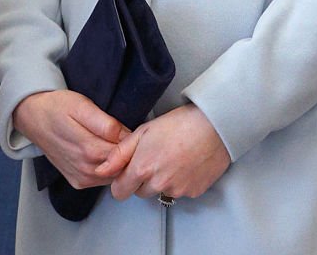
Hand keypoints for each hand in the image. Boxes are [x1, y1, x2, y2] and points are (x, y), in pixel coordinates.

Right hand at [13, 90, 130, 188]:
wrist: (33, 117)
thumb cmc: (57, 107)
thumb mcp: (82, 106)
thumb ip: (105, 124)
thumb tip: (126, 135)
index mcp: (88, 150)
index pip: (124, 154)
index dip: (133, 143)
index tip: (137, 131)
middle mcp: (84, 170)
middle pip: (120, 168)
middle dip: (128, 153)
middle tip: (130, 135)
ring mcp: (80, 179)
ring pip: (112, 176)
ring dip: (119, 162)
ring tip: (117, 141)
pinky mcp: (77, 181)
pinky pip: (101, 180)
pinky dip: (109, 169)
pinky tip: (107, 152)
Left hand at [95, 103, 230, 200]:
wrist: (215, 124)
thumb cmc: (180, 122)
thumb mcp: (144, 130)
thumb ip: (119, 153)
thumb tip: (101, 170)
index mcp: (142, 169)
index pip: (119, 192)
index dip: (122, 180)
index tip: (130, 168)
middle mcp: (158, 184)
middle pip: (140, 192)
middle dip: (143, 179)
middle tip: (155, 156)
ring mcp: (177, 190)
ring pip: (160, 192)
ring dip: (162, 180)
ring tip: (173, 156)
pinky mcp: (193, 192)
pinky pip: (180, 191)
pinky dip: (180, 181)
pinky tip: (187, 162)